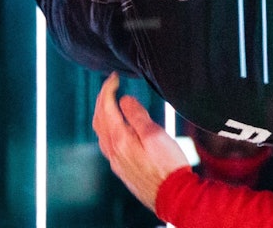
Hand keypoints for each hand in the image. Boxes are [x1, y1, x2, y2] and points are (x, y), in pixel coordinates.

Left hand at [92, 72, 189, 211]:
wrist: (173, 197)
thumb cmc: (168, 166)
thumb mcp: (156, 135)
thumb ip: (137, 116)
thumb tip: (123, 99)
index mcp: (119, 139)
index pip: (106, 106)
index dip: (108, 88)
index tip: (114, 76)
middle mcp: (113, 150)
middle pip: (98, 117)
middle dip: (102, 97)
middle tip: (110, 84)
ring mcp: (115, 161)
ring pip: (100, 130)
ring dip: (101, 112)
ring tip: (109, 100)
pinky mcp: (121, 168)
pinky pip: (105, 142)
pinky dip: (105, 126)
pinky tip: (115, 126)